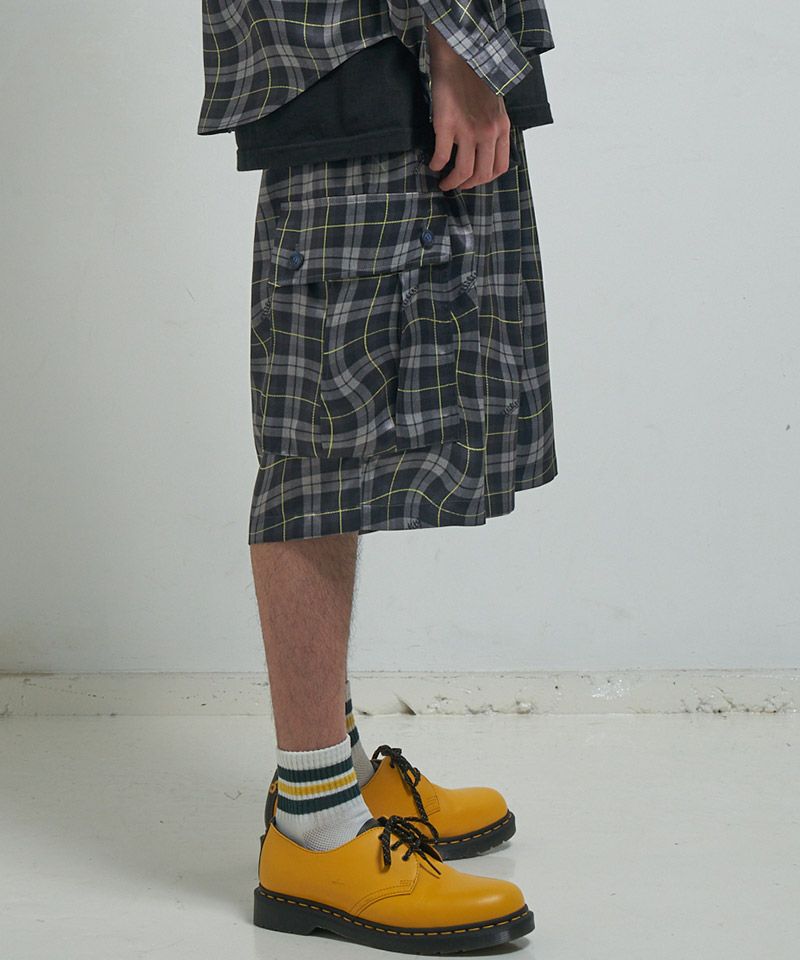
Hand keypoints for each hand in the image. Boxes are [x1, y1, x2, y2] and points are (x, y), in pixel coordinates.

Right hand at [426, 21, 510, 190]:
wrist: (460, 55)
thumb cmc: (475, 77)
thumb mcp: (495, 104)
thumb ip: (493, 126)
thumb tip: (484, 149)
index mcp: (501, 128)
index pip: (499, 167)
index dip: (485, 179)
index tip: (474, 179)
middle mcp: (488, 132)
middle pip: (481, 174)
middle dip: (467, 185)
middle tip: (456, 184)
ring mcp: (468, 130)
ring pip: (463, 171)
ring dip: (452, 182)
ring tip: (443, 182)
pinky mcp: (447, 125)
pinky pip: (442, 156)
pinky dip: (436, 165)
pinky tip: (432, 164)